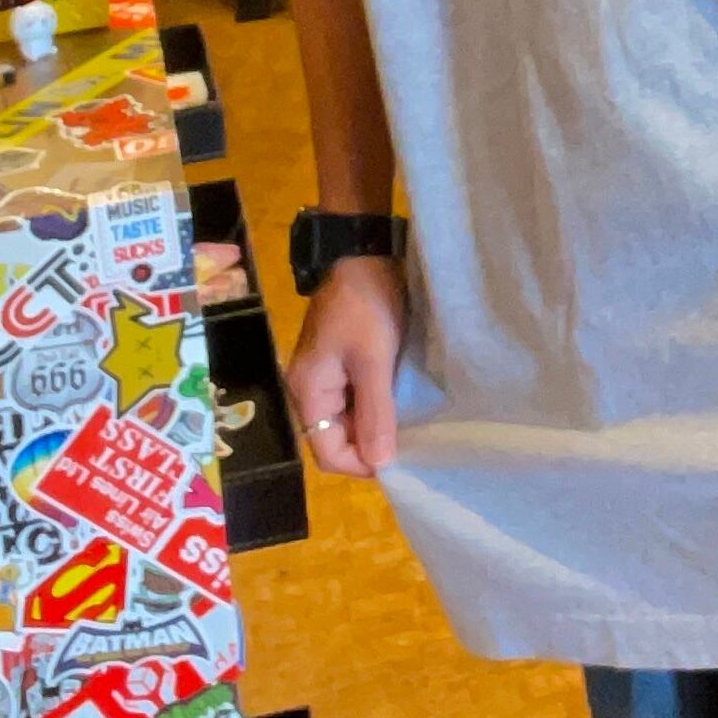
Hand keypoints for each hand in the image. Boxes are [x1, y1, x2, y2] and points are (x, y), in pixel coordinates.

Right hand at [285, 258, 406, 476]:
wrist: (360, 253)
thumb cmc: (365, 305)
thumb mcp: (373, 360)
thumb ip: (374, 412)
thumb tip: (379, 464)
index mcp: (307, 392)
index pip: (327, 452)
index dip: (360, 465)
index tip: (400, 462)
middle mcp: (308, 389)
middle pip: (334, 439)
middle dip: (368, 447)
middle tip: (409, 446)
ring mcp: (323, 375)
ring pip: (346, 420)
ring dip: (373, 426)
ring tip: (408, 428)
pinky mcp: (338, 362)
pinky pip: (353, 399)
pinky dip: (373, 406)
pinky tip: (399, 404)